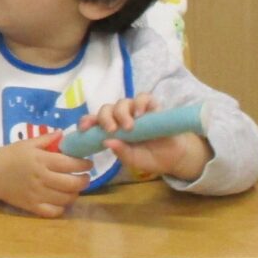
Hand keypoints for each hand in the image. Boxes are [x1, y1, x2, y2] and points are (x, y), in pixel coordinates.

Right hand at [0, 138, 91, 217]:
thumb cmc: (9, 156)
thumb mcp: (27, 143)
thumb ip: (47, 139)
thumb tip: (63, 133)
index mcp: (41, 160)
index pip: (70, 163)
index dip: (83, 164)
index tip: (88, 163)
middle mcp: (41, 178)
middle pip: (71, 183)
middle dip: (84, 180)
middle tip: (85, 177)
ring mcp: (37, 194)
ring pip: (66, 199)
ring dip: (75, 193)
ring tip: (75, 188)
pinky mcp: (32, 206)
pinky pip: (53, 212)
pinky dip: (62, 208)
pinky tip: (62, 201)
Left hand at [90, 94, 213, 182]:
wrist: (173, 157)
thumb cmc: (149, 158)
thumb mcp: (133, 160)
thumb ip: (121, 152)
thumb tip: (107, 142)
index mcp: (112, 130)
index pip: (94, 121)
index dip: (87, 122)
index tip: (84, 129)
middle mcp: (121, 118)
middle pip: (107, 109)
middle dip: (105, 118)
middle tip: (112, 130)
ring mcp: (136, 111)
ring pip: (123, 102)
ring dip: (122, 112)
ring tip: (129, 127)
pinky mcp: (152, 107)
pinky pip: (144, 97)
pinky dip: (140, 102)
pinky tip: (141, 113)